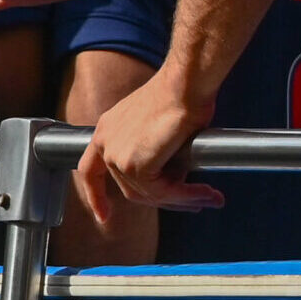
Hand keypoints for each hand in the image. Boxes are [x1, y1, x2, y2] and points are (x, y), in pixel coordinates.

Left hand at [78, 74, 220, 226]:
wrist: (187, 83)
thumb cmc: (183, 93)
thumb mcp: (158, 122)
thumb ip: (154, 149)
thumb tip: (174, 177)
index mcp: (107, 129)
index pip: (91, 171)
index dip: (96, 196)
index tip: (104, 216)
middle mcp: (106, 143)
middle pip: (130, 188)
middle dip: (165, 199)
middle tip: (194, 202)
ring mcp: (117, 156)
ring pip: (149, 193)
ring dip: (182, 199)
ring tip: (208, 197)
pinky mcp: (135, 166)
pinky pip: (163, 191)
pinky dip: (186, 194)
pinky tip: (205, 191)